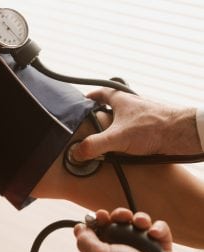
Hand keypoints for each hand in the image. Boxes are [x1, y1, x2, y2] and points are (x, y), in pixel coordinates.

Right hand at [72, 88, 200, 160]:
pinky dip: (126, 137)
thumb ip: (94, 145)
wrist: (182, 134)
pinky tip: (124, 148)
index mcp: (122, 101)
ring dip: (115, 127)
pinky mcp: (150, 128)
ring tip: (106, 139)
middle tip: (93, 123)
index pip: (102, 93)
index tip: (84, 100)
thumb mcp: (117, 137)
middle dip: (102, 113)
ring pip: (123, 119)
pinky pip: (133, 130)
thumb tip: (76, 152)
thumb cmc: (154, 127)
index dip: (92, 96)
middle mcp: (132, 106)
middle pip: (113, 105)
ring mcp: (142, 116)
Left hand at [74, 208, 188, 251]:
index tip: (100, 216)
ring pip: (136, 225)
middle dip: (118, 216)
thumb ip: (86, 241)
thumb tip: (78, 228)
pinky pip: (156, 231)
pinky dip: (157, 229)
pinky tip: (153, 233)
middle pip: (116, 227)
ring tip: (140, 223)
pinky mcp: (158, 249)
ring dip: (139, 219)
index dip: (97, 223)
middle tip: (120, 215)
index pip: (96, 236)